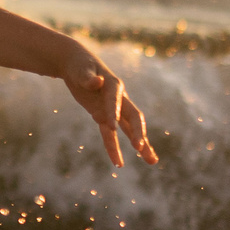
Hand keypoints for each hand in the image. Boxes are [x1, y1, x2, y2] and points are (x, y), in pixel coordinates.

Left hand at [55, 42, 158, 168]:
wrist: (77, 66)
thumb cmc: (79, 65)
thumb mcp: (80, 69)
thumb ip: (88, 77)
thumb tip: (97, 82)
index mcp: (113, 85)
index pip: (115, 100)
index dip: (113, 112)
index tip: (111, 126)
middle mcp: (118, 99)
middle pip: (133, 117)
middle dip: (138, 132)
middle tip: (140, 147)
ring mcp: (113, 110)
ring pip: (128, 130)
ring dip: (140, 145)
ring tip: (152, 161)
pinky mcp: (103, 117)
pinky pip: (109, 135)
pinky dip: (114, 148)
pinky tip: (118, 163)